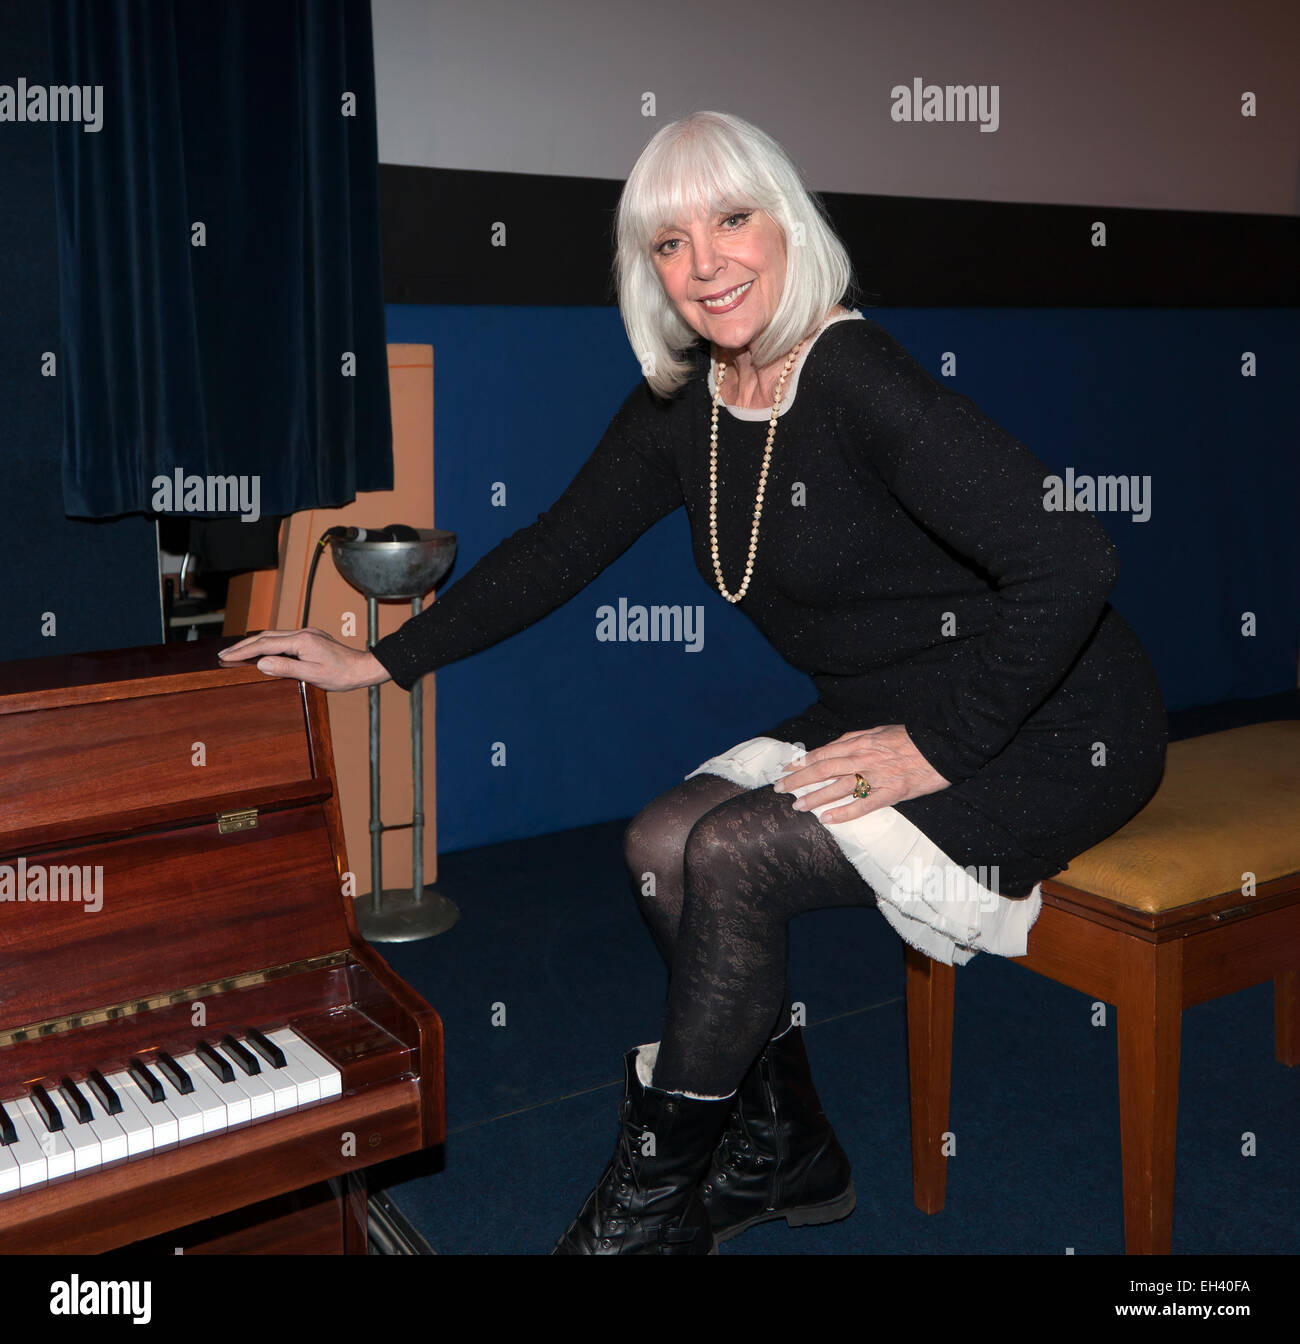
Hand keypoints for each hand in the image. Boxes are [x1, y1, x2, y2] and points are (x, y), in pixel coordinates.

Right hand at [217, 628, 390, 691]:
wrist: (363, 668)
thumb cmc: (342, 674)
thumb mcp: (312, 675)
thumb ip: (286, 668)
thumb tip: (261, 663)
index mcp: (301, 641)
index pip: (265, 645)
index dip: (243, 652)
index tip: (226, 657)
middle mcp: (303, 633)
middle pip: (265, 636)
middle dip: (243, 645)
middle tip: (224, 653)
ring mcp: (307, 634)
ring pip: (274, 636)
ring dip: (254, 643)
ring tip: (237, 652)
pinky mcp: (311, 638)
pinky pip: (283, 638)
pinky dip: (268, 643)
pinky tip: (262, 650)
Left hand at [772, 725, 949, 823]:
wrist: (944, 744)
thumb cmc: (911, 738)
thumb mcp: (880, 731)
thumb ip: (856, 739)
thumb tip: (834, 747)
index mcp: (860, 741)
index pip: (823, 753)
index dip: (802, 762)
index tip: (786, 770)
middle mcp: (863, 757)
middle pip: (822, 769)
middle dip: (798, 779)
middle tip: (780, 789)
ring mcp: (877, 775)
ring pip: (838, 787)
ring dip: (815, 797)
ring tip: (797, 806)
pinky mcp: (891, 792)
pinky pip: (863, 805)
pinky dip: (844, 812)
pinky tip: (828, 819)